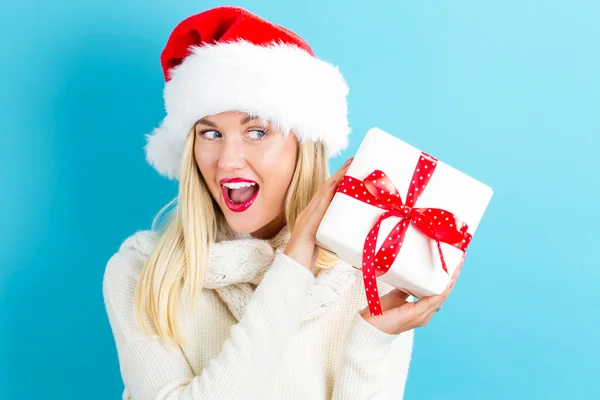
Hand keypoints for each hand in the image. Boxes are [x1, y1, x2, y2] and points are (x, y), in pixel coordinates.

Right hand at [284, 156, 353, 271]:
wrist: (292, 266)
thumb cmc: (307, 257)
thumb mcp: (323, 241)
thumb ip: (331, 234)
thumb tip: (349, 234)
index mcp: (312, 214)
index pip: (327, 193)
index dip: (338, 180)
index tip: (349, 169)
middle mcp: (309, 211)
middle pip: (325, 187)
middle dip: (339, 174)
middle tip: (352, 161)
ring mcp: (307, 215)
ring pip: (323, 192)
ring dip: (336, 178)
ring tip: (348, 167)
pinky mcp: (308, 222)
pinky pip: (319, 204)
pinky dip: (328, 193)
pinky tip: (336, 184)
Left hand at [359, 254, 465, 334]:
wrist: (370, 327)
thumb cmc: (382, 313)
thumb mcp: (397, 295)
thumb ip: (407, 287)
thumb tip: (412, 274)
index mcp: (423, 309)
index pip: (439, 292)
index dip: (447, 278)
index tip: (453, 262)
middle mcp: (426, 314)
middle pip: (444, 293)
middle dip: (453, 276)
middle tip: (459, 260)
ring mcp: (423, 315)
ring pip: (441, 296)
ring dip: (450, 281)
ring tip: (457, 267)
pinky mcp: (416, 314)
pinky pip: (432, 301)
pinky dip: (441, 291)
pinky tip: (447, 283)